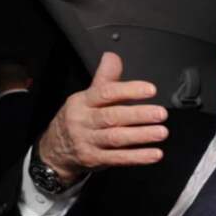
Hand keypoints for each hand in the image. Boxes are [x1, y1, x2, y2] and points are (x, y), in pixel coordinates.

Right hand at [38, 52, 167, 184]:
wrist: (54, 150)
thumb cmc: (78, 119)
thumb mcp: (87, 97)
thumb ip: (105, 79)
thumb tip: (112, 56)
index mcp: (83, 102)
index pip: (106, 93)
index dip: (129, 90)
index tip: (150, 89)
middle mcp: (84, 121)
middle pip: (112, 116)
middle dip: (138, 115)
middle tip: (160, 113)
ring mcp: (88, 141)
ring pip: (116, 138)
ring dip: (141, 136)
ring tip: (161, 132)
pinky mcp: (94, 159)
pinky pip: (118, 158)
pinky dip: (138, 157)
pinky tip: (155, 154)